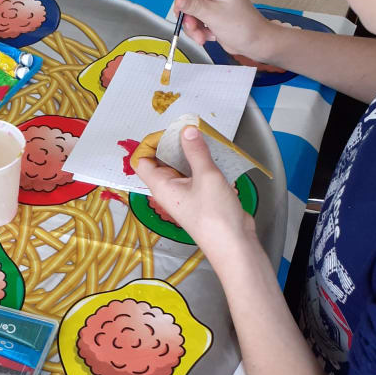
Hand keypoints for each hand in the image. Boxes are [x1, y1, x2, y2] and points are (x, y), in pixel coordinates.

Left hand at [134, 126, 254, 264]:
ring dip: (191, 152)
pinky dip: (203, 163)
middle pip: (161, 160)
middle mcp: (169, 190)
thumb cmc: (215, 217)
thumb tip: (186, 131)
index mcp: (161, 186)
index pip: (142, 160)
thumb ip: (196, 151)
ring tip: (205, 141)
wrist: (233, 243)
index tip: (171, 132)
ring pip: (181, 166)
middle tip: (191, 132)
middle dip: (174, 143)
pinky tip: (216, 157)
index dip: (151, 143)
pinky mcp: (199, 196)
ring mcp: (184, 193)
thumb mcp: (206, 177)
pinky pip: (195, 173)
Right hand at [175, 0, 271, 60]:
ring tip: (202, 36)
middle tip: (193, 26)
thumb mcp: (215, 15)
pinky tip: (206, 35)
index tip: (181, 8)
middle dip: (187, 14)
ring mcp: (209, 0)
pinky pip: (192, 19)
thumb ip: (194, 5)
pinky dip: (196, 30)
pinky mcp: (207, 12)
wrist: (254, 42)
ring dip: (191, 26)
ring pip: (186, 9)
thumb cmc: (243, 26)